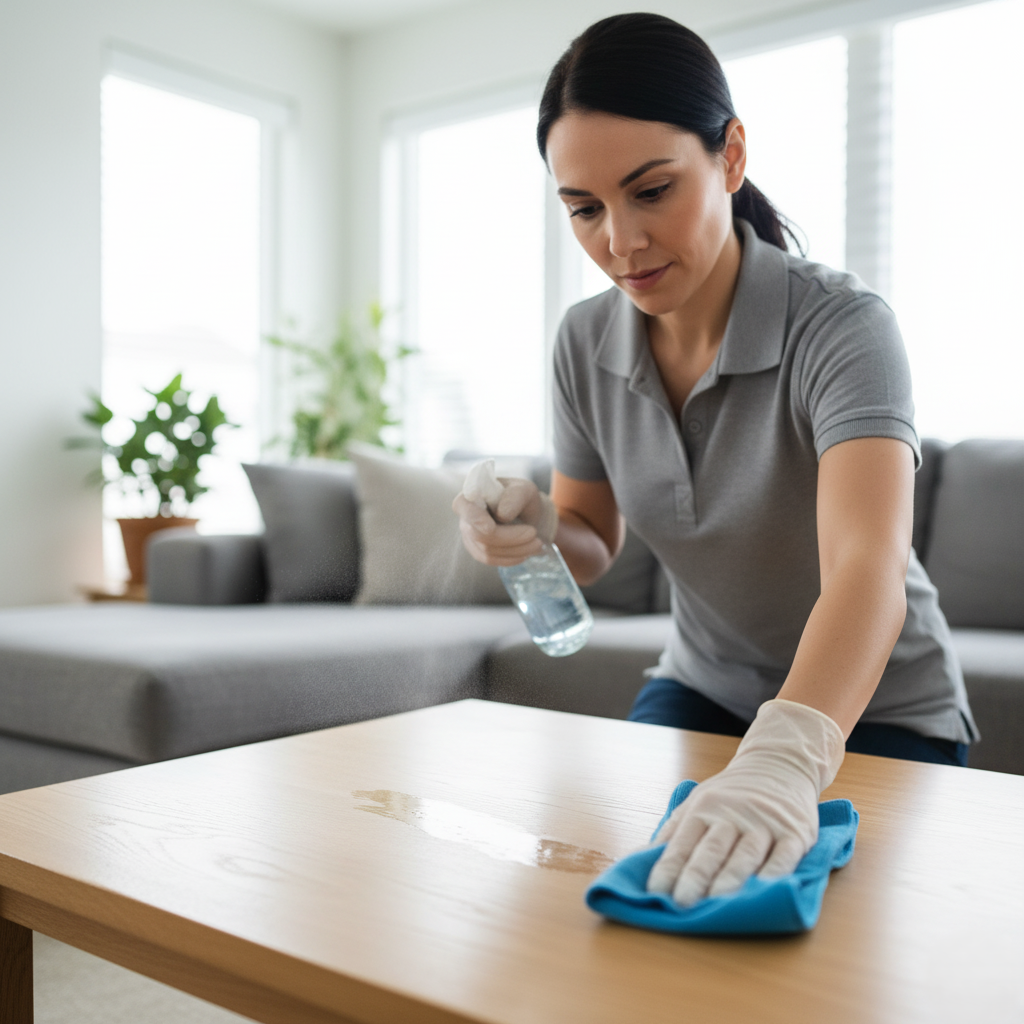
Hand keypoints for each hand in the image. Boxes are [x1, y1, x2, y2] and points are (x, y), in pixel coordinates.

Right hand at [453, 465, 558, 567]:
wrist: (528, 516)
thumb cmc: (522, 498)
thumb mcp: (525, 490)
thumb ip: (514, 497)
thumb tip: (502, 515)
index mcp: (471, 495)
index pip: (464, 506)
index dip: (475, 518)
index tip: (490, 528)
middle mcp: (465, 517)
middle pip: (479, 534)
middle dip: (510, 537)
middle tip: (533, 533)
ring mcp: (470, 536)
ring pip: (488, 551)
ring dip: (516, 548)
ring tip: (537, 542)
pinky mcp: (478, 551)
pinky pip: (492, 560)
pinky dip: (512, 557)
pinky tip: (526, 550)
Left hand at [647, 699, 844, 905]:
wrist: (780, 763)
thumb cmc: (731, 793)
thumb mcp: (697, 803)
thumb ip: (673, 833)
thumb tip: (639, 860)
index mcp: (703, 809)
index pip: (681, 843)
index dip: (668, 868)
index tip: (655, 893)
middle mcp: (731, 815)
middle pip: (711, 850)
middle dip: (696, 877)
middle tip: (683, 903)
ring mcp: (764, 824)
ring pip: (745, 854)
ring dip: (731, 879)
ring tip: (718, 903)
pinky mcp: (795, 832)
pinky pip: (784, 856)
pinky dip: (774, 874)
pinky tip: (764, 891)